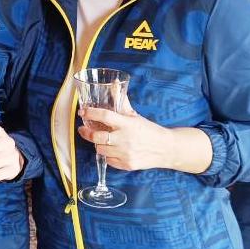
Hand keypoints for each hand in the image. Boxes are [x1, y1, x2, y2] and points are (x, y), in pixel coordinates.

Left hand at [77, 97, 211, 173]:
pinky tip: (112, 149)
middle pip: (96, 137)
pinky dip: (107, 154)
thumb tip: (114, 84)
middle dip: (86, 133)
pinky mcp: (126, 164)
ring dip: (98, 143)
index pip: (104, 116)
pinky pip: (108, 160)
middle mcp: (125, 139)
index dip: (90, 113)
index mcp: (127, 124)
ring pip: (100, 149)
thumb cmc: (149, 130)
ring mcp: (125, 153)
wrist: (166, 149)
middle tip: (83, 129)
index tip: (82, 112)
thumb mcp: (135, 115)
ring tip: (101, 139)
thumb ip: (122, 101)